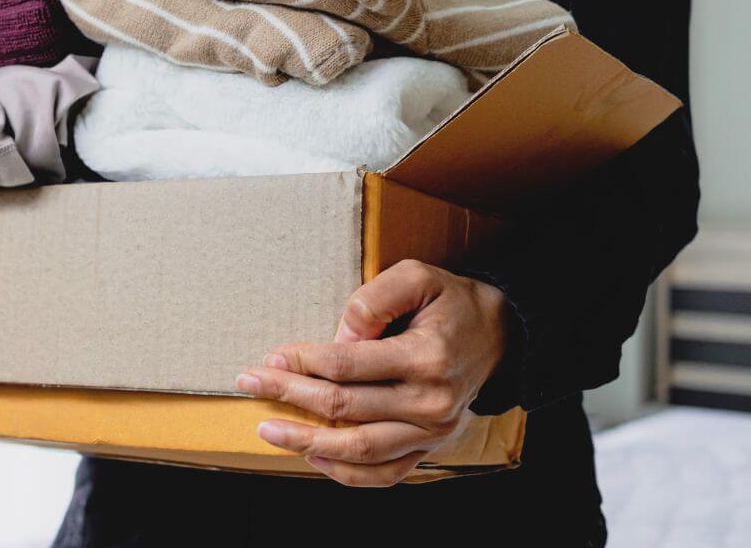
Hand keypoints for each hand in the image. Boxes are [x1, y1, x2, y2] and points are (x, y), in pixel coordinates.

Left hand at [236, 259, 508, 486]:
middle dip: (290, 395)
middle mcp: (431, 402)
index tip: (271, 357)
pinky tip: (312, 456)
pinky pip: (384, 474)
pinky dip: (344, 473)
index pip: (348, 366)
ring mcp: (432, 432)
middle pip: (345, 407)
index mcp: (427, 357)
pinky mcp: (430, 448)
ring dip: (307, 442)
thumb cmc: (452, 302)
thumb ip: (374, 299)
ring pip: (359, 449)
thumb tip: (338, 336)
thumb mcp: (418, 276)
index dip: (302, 362)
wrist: (499, 335)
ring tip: (269, 430)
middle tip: (250, 384)